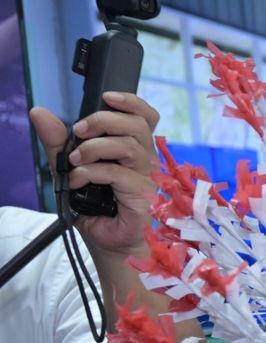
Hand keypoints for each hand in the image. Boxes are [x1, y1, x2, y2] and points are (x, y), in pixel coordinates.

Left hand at [29, 92, 161, 255]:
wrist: (109, 245)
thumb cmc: (98, 211)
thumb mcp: (71, 168)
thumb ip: (59, 142)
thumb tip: (40, 113)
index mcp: (135, 152)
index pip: (146, 118)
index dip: (131, 103)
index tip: (106, 97)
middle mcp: (146, 162)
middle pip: (136, 126)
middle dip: (103, 121)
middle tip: (79, 131)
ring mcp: (148, 179)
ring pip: (130, 146)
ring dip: (95, 148)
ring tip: (75, 161)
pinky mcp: (143, 196)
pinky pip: (118, 174)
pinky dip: (92, 173)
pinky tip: (77, 181)